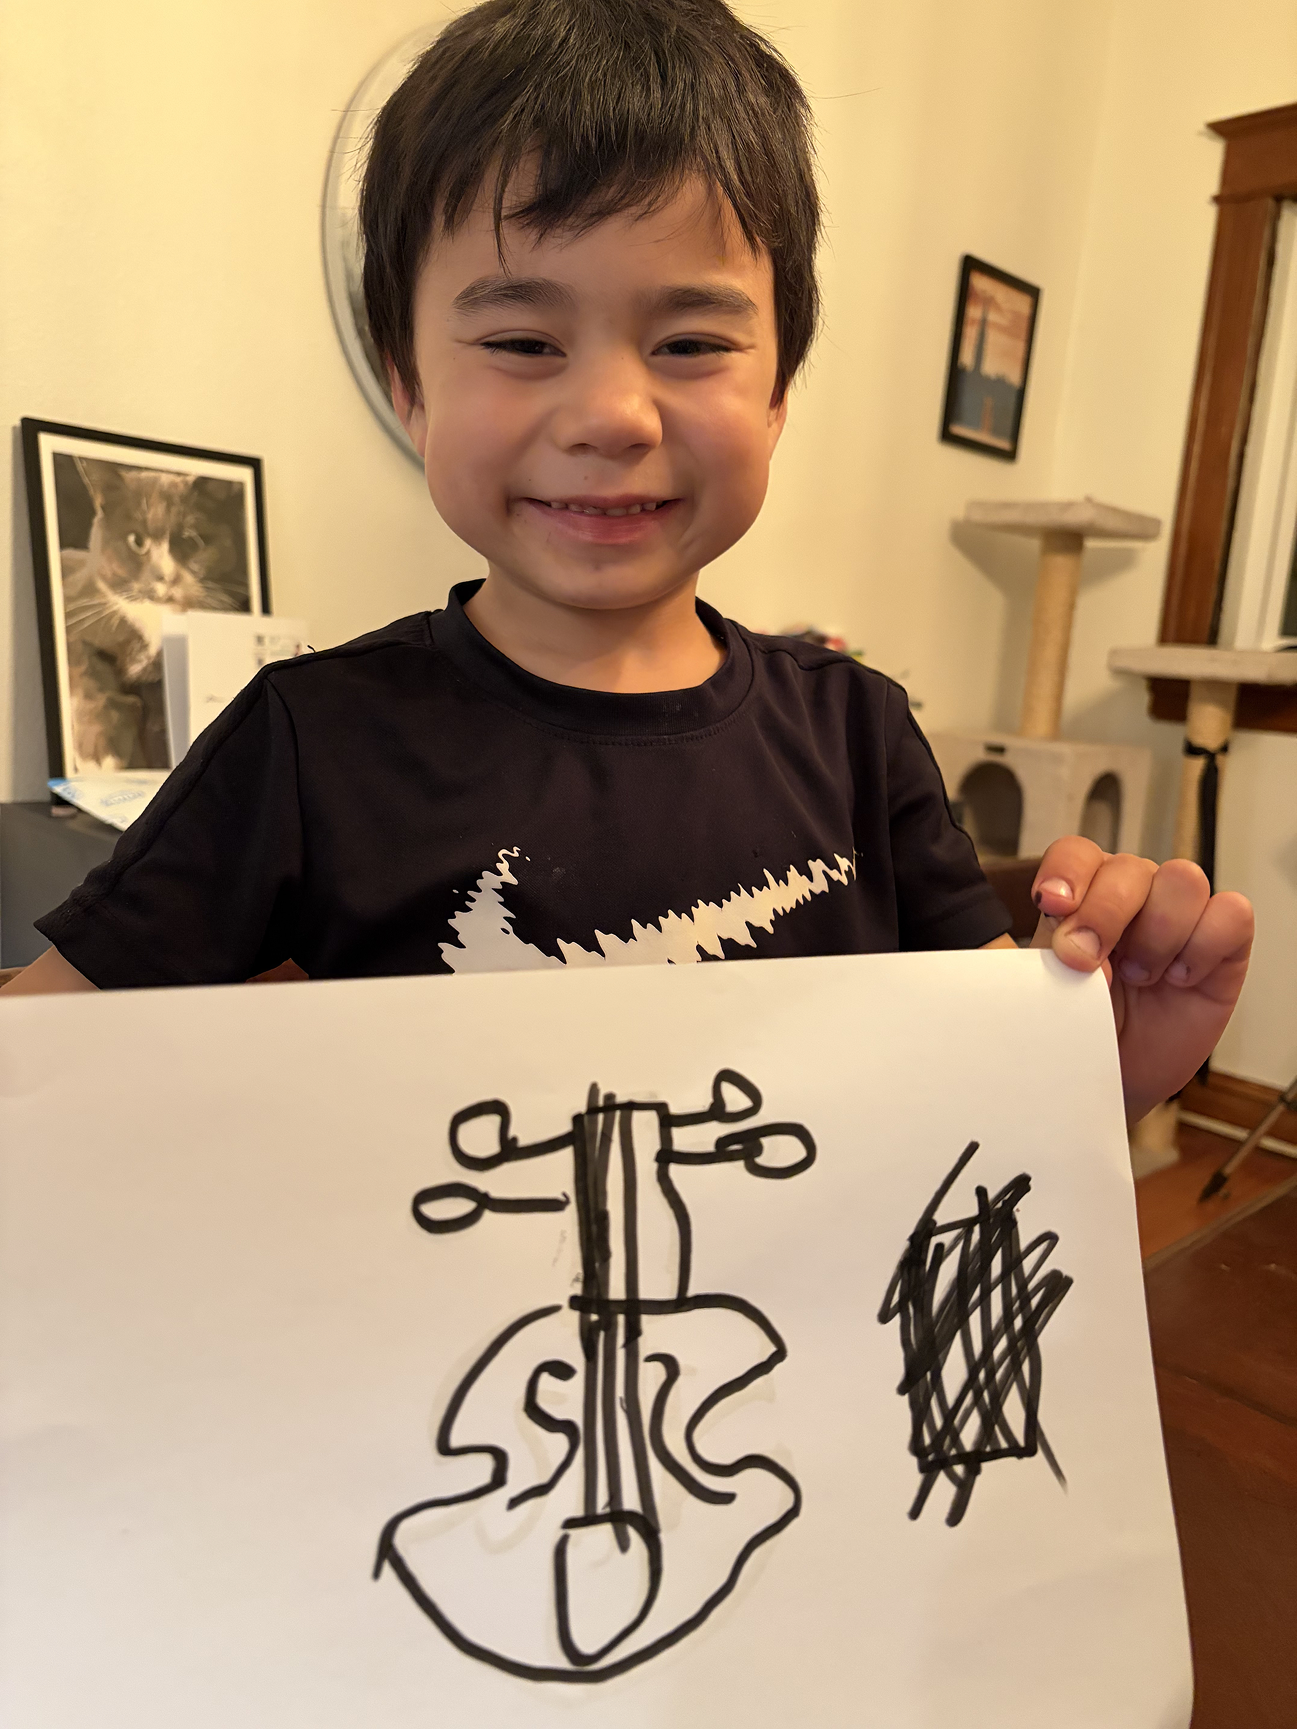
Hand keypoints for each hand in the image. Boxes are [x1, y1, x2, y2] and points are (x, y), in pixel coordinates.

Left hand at [1031, 838, 1253, 1123]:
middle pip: (1129, 867)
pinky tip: (1180, 979)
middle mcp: (1134, 896)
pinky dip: (1203, 947)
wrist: (1115, 1076)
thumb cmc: (1081, 1025)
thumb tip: (1064, 944)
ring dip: (1156, 934)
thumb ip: (1044, 960)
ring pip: (1182, 879)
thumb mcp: (1047, 991)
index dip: (1067, 872)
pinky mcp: (1223, 944)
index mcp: (1084, 893)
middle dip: (1103, 915)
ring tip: (1139, 976)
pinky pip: (1231, 913)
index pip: (1078, 854)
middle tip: (1085, 963)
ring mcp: (1180, 916)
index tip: (1053, 905)